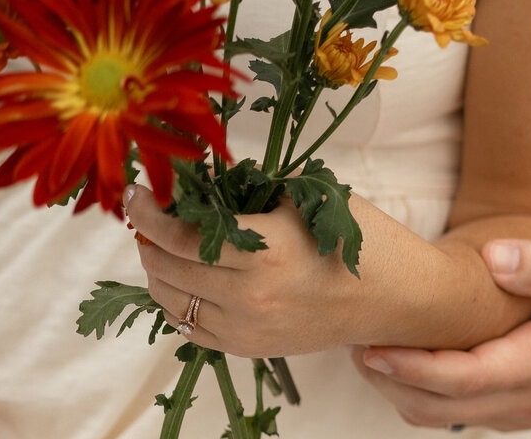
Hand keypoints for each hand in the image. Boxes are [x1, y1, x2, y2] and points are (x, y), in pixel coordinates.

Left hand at [124, 184, 373, 357]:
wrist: (395, 298)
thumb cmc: (361, 238)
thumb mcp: (310, 197)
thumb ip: (255, 187)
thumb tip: (205, 180)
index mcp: (267, 250)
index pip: (183, 234)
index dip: (149, 212)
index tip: (135, 192)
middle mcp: (250, 296)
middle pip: (168, 267)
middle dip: (148, 236)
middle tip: (150, 211)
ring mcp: (248, 330)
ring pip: (173, 301)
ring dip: (157, 269)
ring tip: (161, 242)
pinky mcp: (251, 350)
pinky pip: (192, 328)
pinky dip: (176, 300)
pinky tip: (182, 276)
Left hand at [354, 238, 530, 430]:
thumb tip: (494, 259)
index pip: (466, 378)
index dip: (413, 368)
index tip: (372, 346)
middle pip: (445, 408)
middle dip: (394, 382)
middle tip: (353, 341)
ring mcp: (527, 409)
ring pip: (450, 417)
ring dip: (407, 391)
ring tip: (372, 346)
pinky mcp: (525, 407)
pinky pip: (465, 412)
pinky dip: (430, 392)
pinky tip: (413, 357)